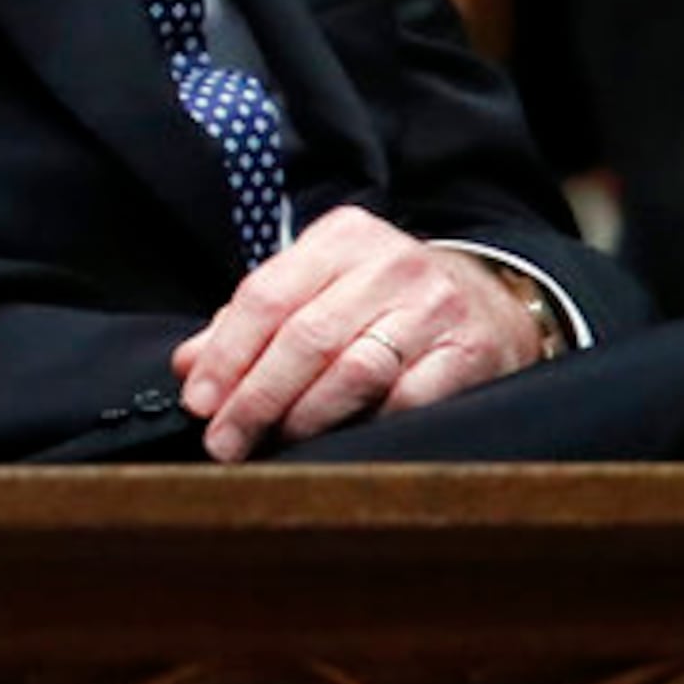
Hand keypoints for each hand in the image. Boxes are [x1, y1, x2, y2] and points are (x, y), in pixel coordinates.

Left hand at [171, 206, 549, 459]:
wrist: (495, 299)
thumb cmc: (387, 298)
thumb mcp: (321, 286)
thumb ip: (253, 321)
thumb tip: (189, 365)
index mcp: (340, 238)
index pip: (265, 296)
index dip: (225, 354)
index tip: (199, 402)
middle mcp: (389, 266)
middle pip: (305, 335)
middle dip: (255, 395)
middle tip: (225, 440)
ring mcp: (434, 309)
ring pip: (355, 368)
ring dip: (305, 415)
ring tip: (272, 444)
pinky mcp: (471, 353)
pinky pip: (411, 398)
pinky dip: (370, 425)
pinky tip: (342, 444)